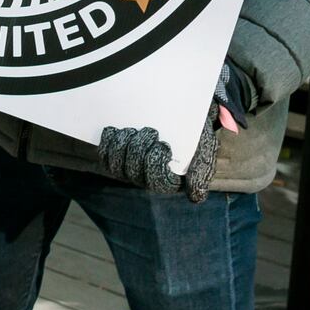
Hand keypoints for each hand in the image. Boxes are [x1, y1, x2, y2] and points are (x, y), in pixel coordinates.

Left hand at [98, 118, 222, 202]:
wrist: (179, 112)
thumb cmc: (193, 132)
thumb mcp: (205, 145)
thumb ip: (203, 168)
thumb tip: (196, 197)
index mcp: (170, 180)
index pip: (158, 182)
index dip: (156, 164)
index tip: (163, 144)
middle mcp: (148, 178)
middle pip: (134, 173)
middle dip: (138, 150)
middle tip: (149, 131)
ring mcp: (130, 168)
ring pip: (116, 166)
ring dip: (121, 146)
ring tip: (131, 130)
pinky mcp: (115, 157)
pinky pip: (104, 156)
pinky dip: (107, 143)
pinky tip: (114, 130)